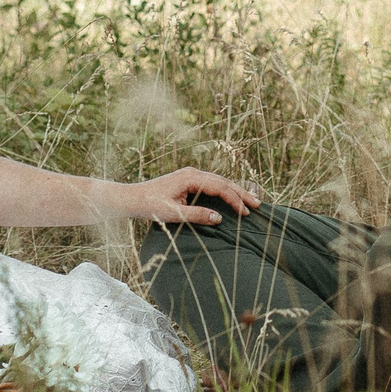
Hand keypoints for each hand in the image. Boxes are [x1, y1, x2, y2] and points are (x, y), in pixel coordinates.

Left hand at [118, 167, 262, 224]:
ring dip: (235, 191)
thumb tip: (219, 218)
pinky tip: (232, 198)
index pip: (220, 187)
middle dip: (241, 193)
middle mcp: (193, 173)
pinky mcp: (189, 181)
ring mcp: (191, 176)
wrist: (133, 198)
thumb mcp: (173, 214)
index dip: (234, 199)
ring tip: (251, 200)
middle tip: (258, 204)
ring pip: (219, 181)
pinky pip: (212, 184)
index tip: (245, 212)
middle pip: (223, 181)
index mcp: (191, 177)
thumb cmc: (150, 206)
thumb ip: (197, 215)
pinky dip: (225, 191)